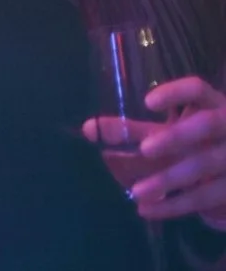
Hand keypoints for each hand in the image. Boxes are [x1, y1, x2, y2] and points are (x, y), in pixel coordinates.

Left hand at [83, 77, 225, 228]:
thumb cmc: (194, 143)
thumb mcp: (168, 133)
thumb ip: (132, 130)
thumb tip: (88, 129)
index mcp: (212, 105)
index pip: (198, 90)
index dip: (176, 93)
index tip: (148, 102)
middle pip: (208, 124)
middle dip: (177, 135)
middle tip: (145, 149)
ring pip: (205, 164)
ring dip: (169, 178)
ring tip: (136, 192)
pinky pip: (207, 196)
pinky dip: (176, 205)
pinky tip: (148, 210)